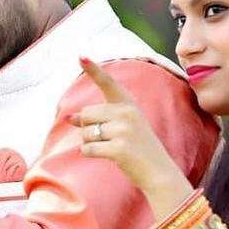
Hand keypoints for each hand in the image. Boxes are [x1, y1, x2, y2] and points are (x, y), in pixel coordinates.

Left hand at [71, 57, 192, 215]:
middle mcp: (127, 113)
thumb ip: (98, 119)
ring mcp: (123, 131)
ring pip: (85, 133)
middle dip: (88, 128)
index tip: (81, 56)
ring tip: (109, 148)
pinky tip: (106, 156)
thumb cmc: (137, 148)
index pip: (108, 83)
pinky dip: (89, 154)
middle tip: (106, 138)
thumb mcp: (123, 127)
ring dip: (90, 143)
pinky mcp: (118, 149)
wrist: (159, 172)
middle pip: (86, 114)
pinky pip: (88, 149)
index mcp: (129, 105)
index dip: (94, 70)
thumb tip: (69, 118)